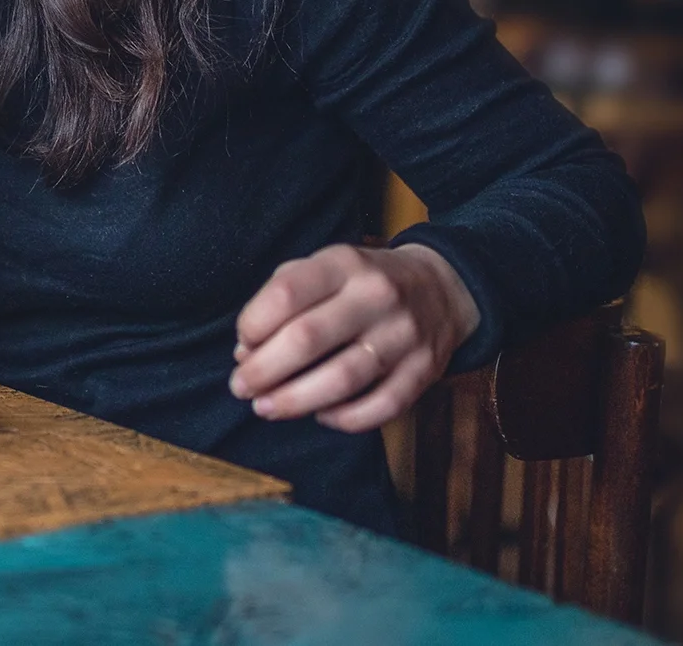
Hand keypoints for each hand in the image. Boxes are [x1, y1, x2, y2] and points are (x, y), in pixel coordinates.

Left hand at [229, 243, 478, 433]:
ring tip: (266, 408)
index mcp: (344, 264)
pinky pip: (381, 406)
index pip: (287, 293)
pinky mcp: (425, 370)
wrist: (440, 288)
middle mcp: (376, 295)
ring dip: (295, 400)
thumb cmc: (362, 283)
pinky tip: (321, 416)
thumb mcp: (324, 268)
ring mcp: (404, 334)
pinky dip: (344, 419)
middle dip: (264, 370)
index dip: (253, 325)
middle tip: (241, 388)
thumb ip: (282, 299)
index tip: (242, 345)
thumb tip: (246, 351)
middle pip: (308, 339)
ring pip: (342, 378)